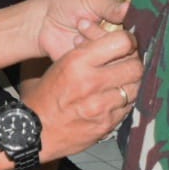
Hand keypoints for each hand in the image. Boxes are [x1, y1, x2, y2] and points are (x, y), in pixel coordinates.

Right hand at [24, 28, 140, 161]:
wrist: (32, 132)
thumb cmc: (44, 95)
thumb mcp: (61, 63)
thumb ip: (86, 51)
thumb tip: (110, 37)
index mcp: (78, 61)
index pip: (122, 42)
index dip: (128, 41)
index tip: (127, 44)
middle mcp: (91, 82)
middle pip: (135, 66)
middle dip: (134, 63)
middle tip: (128, 64)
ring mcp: (101, 106)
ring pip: (136, 88)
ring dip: (131, 84)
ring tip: (121, 82)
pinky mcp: (106, 124)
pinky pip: (129, 108)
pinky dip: (125, 102)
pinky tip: (114, 100)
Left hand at [32, 0, 130, 61]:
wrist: (43, 23)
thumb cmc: (68, 5)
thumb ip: (111, 6)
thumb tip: (130, 8)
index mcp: (123, 20)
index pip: (139, 29)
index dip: (127, 27)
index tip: (111, 21)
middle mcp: (119, 39)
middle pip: (128, 45)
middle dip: (104, 33)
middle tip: (84, 22)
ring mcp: (107, 54)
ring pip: (114, 56)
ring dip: (94, 41)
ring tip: (78, 28)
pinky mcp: (94, 67)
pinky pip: (99, 67)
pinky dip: (87, 53)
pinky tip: (75, 40)